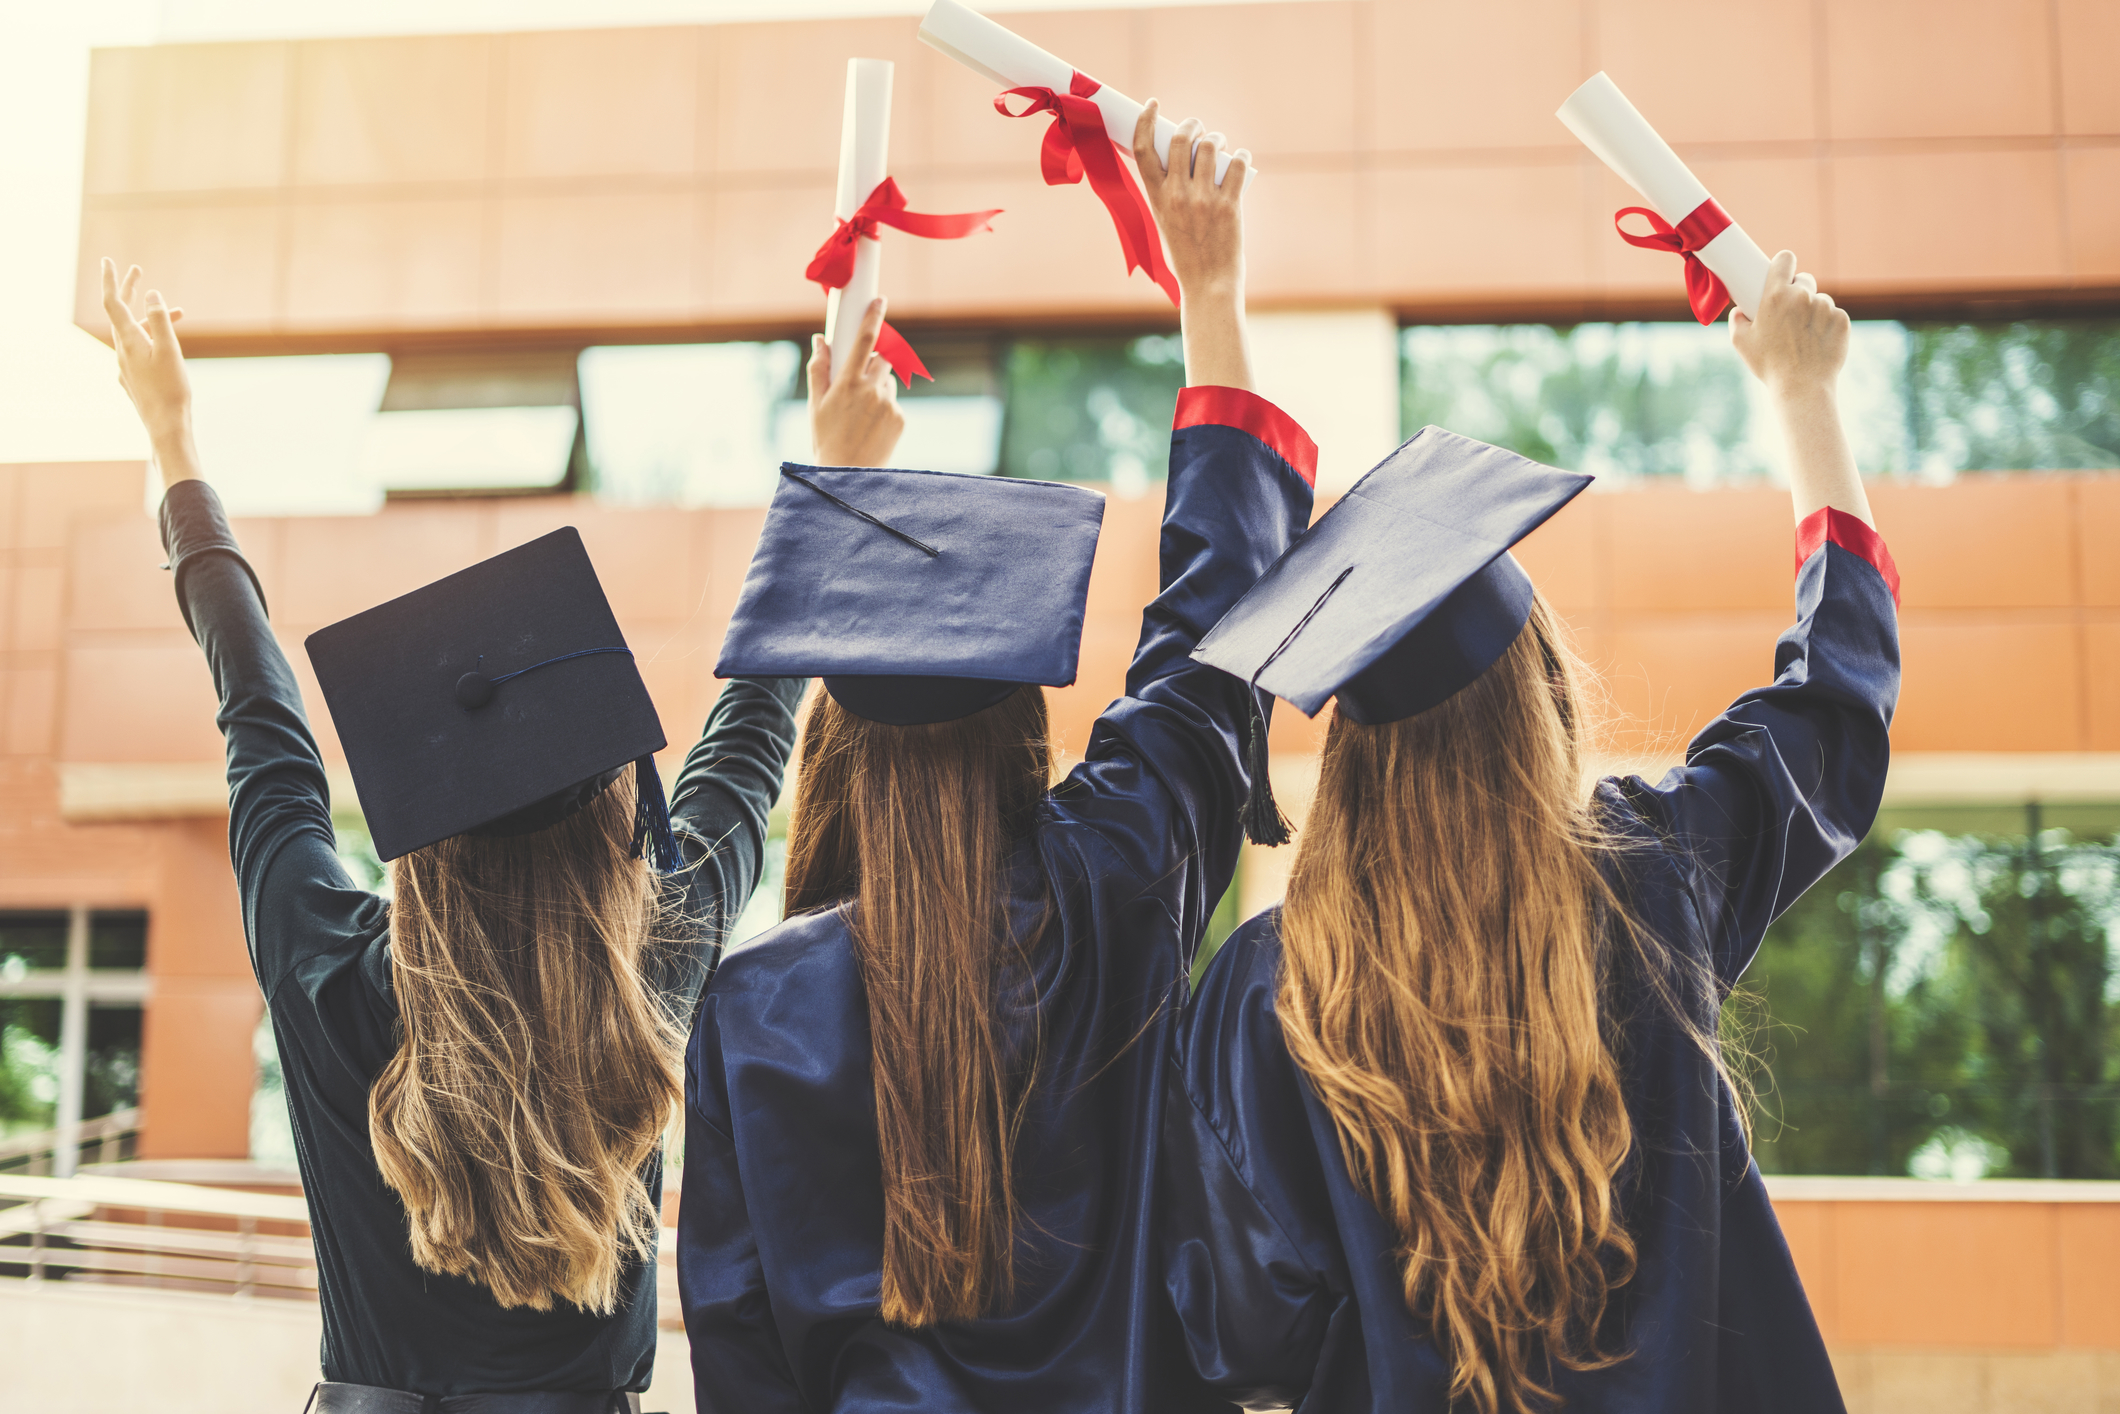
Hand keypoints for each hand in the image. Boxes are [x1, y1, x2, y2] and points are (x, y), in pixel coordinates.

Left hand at [101, 257, 201, 487]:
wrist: (165, 425)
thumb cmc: (170, 389)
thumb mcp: (169, 349)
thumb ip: (159, 319)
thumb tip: (152, 294)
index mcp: (128, 340)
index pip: (112, 302)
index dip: (111, 280)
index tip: (109, 261)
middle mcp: (122, 350)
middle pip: (120, 314)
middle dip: (129, 291)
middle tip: (138, 272)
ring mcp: (126, 366)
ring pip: (134, 333)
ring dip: (151, 319)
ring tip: (178, 313)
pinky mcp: (134, 379)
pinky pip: (140, 350)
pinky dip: (152, 338)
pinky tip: (167, 345)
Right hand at [809, 298, 905, 467]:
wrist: (848, 475)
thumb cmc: (826, 438)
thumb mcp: (815, 404)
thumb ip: (818, 368)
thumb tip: (821, 340)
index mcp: (847, 383)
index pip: (865, 340)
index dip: (873, 316)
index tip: (879, 300)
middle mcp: (871, 390)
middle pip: (882, 356)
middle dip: (873, 357)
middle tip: (859, 373)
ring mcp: (889, 404)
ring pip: (887, 381)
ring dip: (877, 386)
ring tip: (859, 413)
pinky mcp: (900, 418)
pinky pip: (893, 402)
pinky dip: (883, 406)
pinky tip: (870, 425)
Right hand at [1132, 100, 1250, 301]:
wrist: (1208, 284)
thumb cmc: (1186, 254)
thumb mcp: (1164, 221)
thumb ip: (1167, 191)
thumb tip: (1180, 157)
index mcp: (1156, 198)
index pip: (1143, 149)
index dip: (1146, 120)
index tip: (1154, 105)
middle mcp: (1178, 195)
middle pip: (1182, 139)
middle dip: (1192, 124)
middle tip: (1198, 127)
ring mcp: (1204, 199)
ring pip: (1211, 146)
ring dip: (1217, 138)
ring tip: (1219, 145)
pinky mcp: (1229, 205)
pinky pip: (1236, 163)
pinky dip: (1240, 155)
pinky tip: (1239, 157)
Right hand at [1731, 251, 1849, 397]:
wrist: (1802, 387)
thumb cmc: (1769, 365)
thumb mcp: (1741, 342)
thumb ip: (1737, 320)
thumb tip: (1740, 311)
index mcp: (1776, 295)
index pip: (1785, 259)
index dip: (1784, 264)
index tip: (1784, 271)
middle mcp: (1803, 296)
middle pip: (1804, 280)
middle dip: (1799, 292)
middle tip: (1791, 314)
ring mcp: (1826, 307)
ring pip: (1820, 300)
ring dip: (1813, 311)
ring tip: (1803, 337)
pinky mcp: (1842, 320)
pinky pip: (1834, 315)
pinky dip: (1827, 326)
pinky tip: (1818, 343)